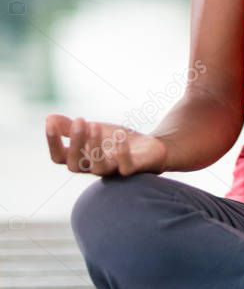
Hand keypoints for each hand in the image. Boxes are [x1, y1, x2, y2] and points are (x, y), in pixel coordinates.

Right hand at [45, 114, 167, 175]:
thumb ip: (71, 127)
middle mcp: (95, 168)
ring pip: (99, 168)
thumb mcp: (93, 130)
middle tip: (80, 120)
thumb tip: (49, 118)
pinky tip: (119, 135)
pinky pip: (126, 167)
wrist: (150, 149)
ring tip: (95, 124)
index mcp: (82, 159)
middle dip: (76, 142)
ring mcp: (114, 170)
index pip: (59, 158)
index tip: (50, 123)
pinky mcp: (135, 169)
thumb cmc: (117, 143)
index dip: (52, 143)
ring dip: (94, 146)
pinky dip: (122, 152)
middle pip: (76, 165)